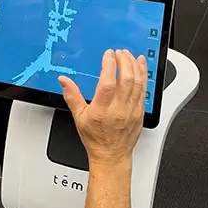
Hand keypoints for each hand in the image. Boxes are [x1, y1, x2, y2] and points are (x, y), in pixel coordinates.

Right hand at [60, 50, 146, 164]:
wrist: (111, 155)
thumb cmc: (95, 139)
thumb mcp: (79, 117)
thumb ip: (71, 96)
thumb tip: (64, 81)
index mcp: (102, 110)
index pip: (108, 84)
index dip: (109, 66)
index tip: (108, 55)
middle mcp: (119, 109)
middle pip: (126, 80)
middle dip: (124, 62)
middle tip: (120, 53)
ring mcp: (131, 111)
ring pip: (137, 84)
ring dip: (134, 66)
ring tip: (129, 55)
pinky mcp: (140, 112)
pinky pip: (144, 91)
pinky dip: (143, 76)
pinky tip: (141, 66)